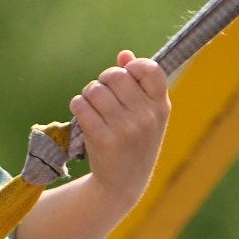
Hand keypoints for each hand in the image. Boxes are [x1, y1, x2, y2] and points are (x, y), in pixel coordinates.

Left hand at [73, 53, 168, 211]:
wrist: (123, 184)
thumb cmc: (135, 143)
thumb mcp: (146, 115)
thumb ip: (138, 83)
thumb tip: (124, 55)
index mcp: (161, 107)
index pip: (151, 70)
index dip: (133, 67)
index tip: (126, 76)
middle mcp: (146, 117)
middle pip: (115, 76)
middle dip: (103, 81)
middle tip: (102, 94)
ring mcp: (125, 129)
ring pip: (95, 90)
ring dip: (88, 94)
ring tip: (92, 106)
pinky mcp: (102, 140)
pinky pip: (81, 106)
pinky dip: (78, 106)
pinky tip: (83, 115)